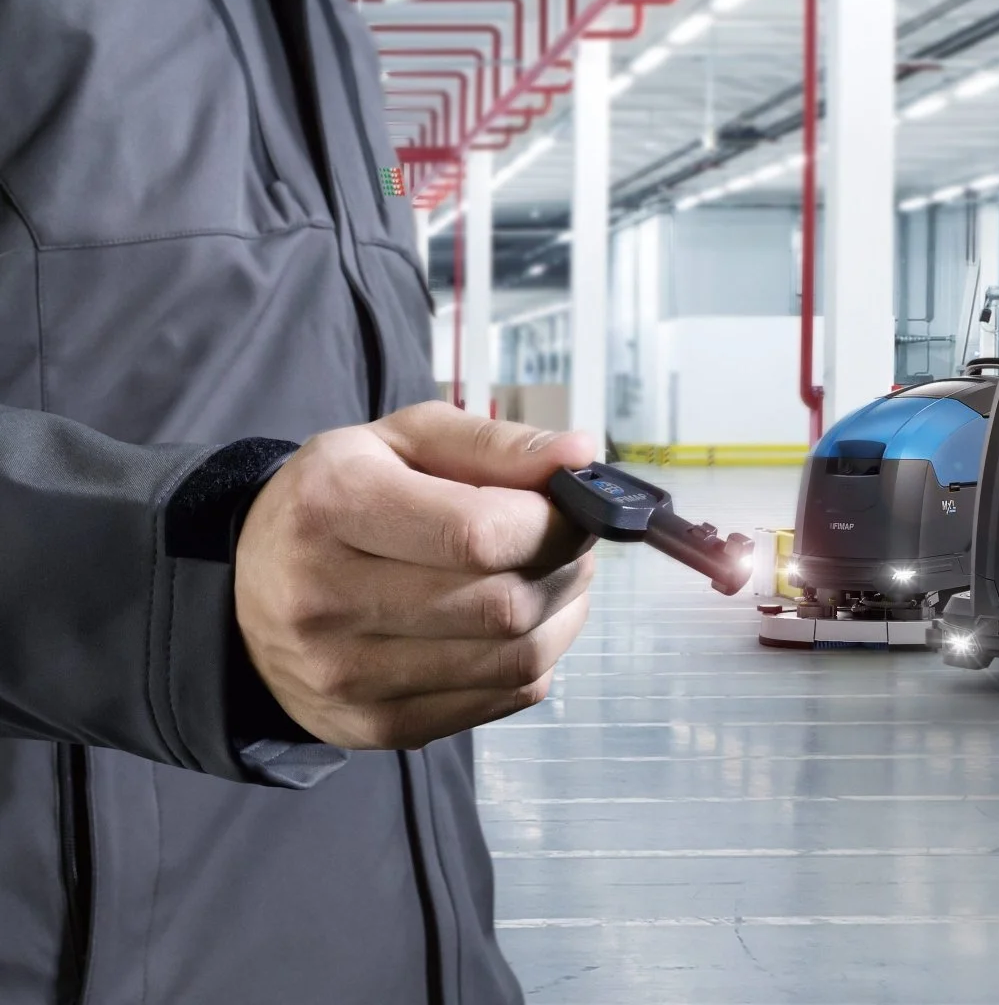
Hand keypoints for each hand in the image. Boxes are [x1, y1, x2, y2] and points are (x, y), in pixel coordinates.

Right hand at [235, 402, 597, 749]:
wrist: (248, 588)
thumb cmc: (342, 500)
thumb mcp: (402, 441)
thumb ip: (494, 444)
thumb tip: (582, 457)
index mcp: (332, 504)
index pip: (477, 534)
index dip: (552, 523)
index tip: (572, 508)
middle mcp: (326, 598)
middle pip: (504, 604)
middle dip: (565, 569)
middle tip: (570, 543)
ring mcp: (346, 675)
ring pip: (516, 659)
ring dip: (562, 616)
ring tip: (551, 579)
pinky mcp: (377, 725)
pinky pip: (504, 697)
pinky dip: (536, 659)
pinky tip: (519, 625)